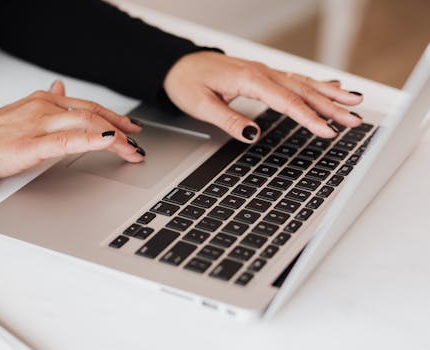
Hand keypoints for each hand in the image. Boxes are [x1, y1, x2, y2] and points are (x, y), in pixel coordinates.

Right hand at [0, 80, 144, 180]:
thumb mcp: (22, 112)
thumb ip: (45, 101)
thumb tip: (60, 87)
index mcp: (43, 100)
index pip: (87, 106)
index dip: (113, 116)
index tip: (131, 127)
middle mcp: (45, 107)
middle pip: (93, 114)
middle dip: (121, 127)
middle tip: (139, 141)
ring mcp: (39, 124)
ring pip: (87, 125)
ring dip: (116, 138)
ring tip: (133, 150)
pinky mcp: (32, 144)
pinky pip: (68, 140)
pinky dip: (92, 140)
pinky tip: (109, 142)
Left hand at [163, 51, 363, 142]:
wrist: (178, 65)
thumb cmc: (187, 82)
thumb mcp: (200, 105)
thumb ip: (227, 120)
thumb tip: (252, 135)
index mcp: (249, 79)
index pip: (286, 101)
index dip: (308, 117)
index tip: (327, 131)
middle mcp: (261, 73)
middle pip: (302, 91)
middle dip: (331, 106)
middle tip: (355, 120)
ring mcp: (264, 72)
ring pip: (303, 83)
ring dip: (330, 94)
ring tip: (355, 104)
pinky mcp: (263, 75)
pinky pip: (295, 79)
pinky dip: (316, 83)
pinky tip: (333, 87)